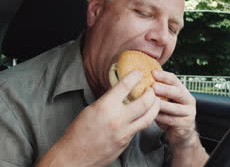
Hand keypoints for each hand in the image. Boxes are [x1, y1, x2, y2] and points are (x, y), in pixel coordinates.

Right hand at [37, 70, 160, 166]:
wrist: (73, 157)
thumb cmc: (78, 132)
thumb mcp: (91, 110)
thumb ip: (108, 101)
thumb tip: (120, 91)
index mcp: (105, 107)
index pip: (125, 86)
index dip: (135, 76)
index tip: (139, 73)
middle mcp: (117, 119)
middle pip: (145, 102)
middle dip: (152, 93)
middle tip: (152, 88)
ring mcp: (123, 133)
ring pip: (148, 118)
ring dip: (155, 108)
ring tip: (155, 101)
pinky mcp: (125, 143)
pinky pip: (139, 129)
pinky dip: (144, 120)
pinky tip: (144, 116)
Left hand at [152, 70, 197, 148]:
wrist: (180, 132)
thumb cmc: (169, 113)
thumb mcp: (166, 100)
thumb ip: (158, 92)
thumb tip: (139, 80)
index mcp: (182, 90)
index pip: (175, 80)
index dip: (164, 76)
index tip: (153, 73)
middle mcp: (188, 100)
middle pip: (178, 92)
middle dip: (165, 89)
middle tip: (154, 86)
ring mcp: (188, 112)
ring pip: (175, 108)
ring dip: (163, 104)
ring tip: (152, 101)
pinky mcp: (185, 124)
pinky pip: (171, 120)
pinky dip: (161, 118)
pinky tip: (152, 115)